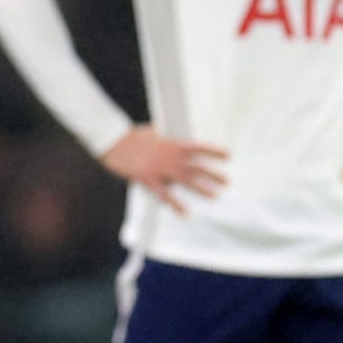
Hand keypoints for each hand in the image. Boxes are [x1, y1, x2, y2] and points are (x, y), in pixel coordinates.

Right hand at [102, 125, 228, 215]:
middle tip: (226, 182)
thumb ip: (159, 134)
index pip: (199, 148)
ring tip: (214, 196)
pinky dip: (175, 204)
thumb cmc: (130, 136)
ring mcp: (160, 169)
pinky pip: (165, 194)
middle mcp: (170, 157)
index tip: (228, 156)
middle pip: (197, 167)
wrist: (113, 141)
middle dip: (213, 175)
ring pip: (186, 181)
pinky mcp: (148, 179)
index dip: (215, 152)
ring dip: (202, 189)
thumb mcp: (149, 131)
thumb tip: (159, 129)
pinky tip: (185, 213)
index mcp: (172, 144)